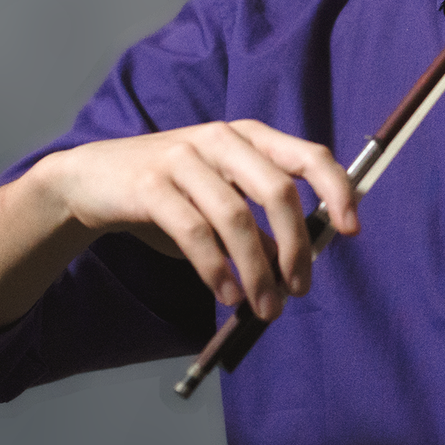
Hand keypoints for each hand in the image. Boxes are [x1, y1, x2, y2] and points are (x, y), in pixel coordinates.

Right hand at [28, 121, 359, 318]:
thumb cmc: (170, 193)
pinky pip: (194, 232)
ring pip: (236, 217)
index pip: (307, 155)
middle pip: (277, 190)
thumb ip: (260, 221)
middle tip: (301, 288)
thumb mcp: (221, 199)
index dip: (336, 190)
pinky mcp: (151, 185)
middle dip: (296, 245)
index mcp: (249, 137)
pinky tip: (225, 294)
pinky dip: (216, 269)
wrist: (91, 180)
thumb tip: (301, 260)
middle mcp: (221, 140)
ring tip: (265, 307)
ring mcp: (184, 158)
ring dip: (256, 270)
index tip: (352, 229)